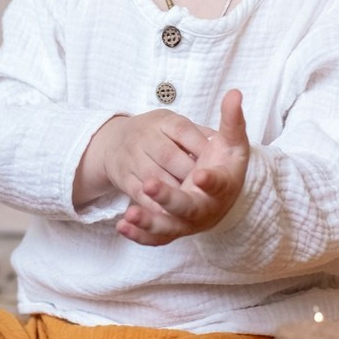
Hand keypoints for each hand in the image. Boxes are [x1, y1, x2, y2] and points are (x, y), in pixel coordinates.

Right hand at [73, 110, 209, 208]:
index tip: (217, 160)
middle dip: (188, 173)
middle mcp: (146, 136)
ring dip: (173, 194)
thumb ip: (203, 135)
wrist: (115, 143)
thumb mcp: (178, 126)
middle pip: (168, 156)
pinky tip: (169, 218)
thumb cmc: (159, 136)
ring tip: (191, 205)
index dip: (201, 147)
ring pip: (154, 178)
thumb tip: (224, 143)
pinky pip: (138, 195)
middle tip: (204, 187)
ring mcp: (132, 158)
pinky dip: (153, 208)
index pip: (184, 130)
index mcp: (165, 121)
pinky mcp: (124, 179)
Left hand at [117, 88, 249, 245]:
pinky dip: (140, 234)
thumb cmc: (225, 165)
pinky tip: (122, 225)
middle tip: (150, 185)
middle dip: (169, 198)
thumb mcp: (232, 143)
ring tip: (129, 214)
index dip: (210, 181)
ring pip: (169, 227)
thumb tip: (235, 93)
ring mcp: (188, 223)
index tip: (200, 175)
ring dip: (149, 222)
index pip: (218, 184)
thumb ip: (232, 120)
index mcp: (223, 187)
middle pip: (188, 208)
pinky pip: (155, 237)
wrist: (220, 196)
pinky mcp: (173, 230)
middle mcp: (205, 208)